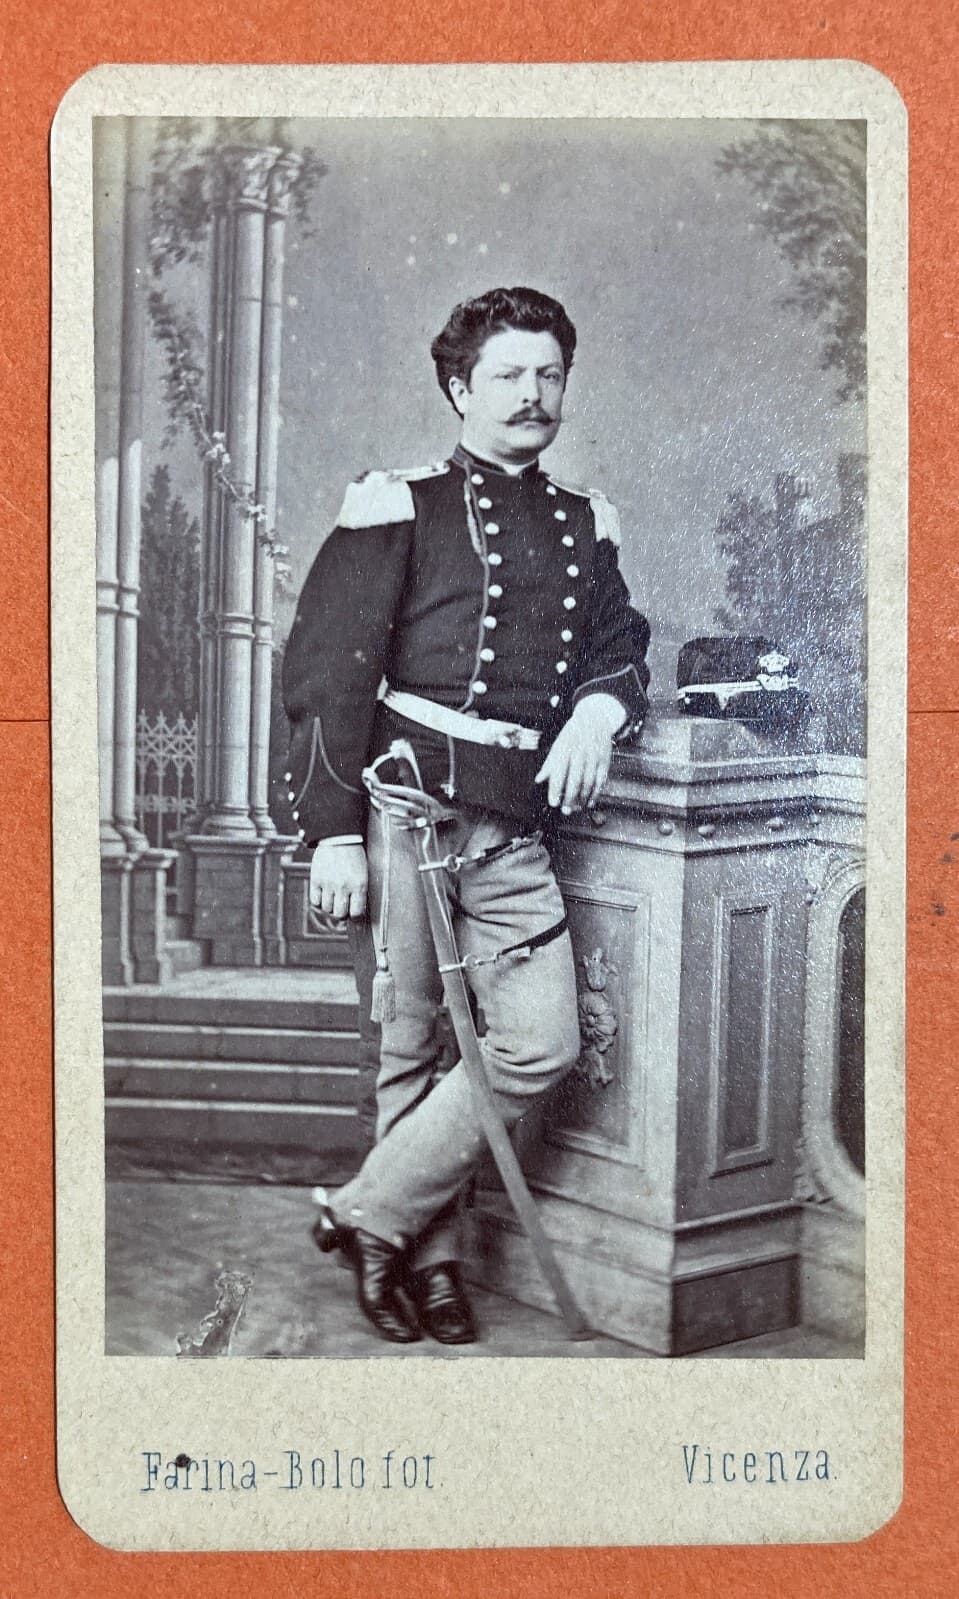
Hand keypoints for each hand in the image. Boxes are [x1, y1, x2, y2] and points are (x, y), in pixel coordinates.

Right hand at [309, 842, 367, 921]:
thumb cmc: (354, 856)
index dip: (355, 917)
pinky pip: (315, 901)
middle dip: (342, 913)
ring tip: (333, 897)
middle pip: (340, 914)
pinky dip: (318, 901)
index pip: (356, 913)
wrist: (339, 837)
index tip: (353, 914)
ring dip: (330, 906)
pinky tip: (323, 894)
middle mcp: (344, 886)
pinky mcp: (316, 879)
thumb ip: (359, 891)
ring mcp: (328, 883)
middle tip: (342, 906)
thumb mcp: (363, 873)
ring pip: (327, 909)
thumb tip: (355, 912)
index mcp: (359, 885)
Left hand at [534, 694, 624, 814]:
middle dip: (570, 797)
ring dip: (582, 798)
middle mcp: (580, 752)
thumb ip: (550, 763)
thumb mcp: (558, 745)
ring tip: (576, 808)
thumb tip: (539, 779)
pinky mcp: (605, 760)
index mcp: (565, 748)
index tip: (553, 803)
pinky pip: (601, 780)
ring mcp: (594, 756)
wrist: (594, 719)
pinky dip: (596, 793)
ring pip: (589, 782)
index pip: (559, 771)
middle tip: (565, 811)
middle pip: (575, 779)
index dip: (556, 788)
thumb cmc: (572, 735)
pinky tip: (590, 803)